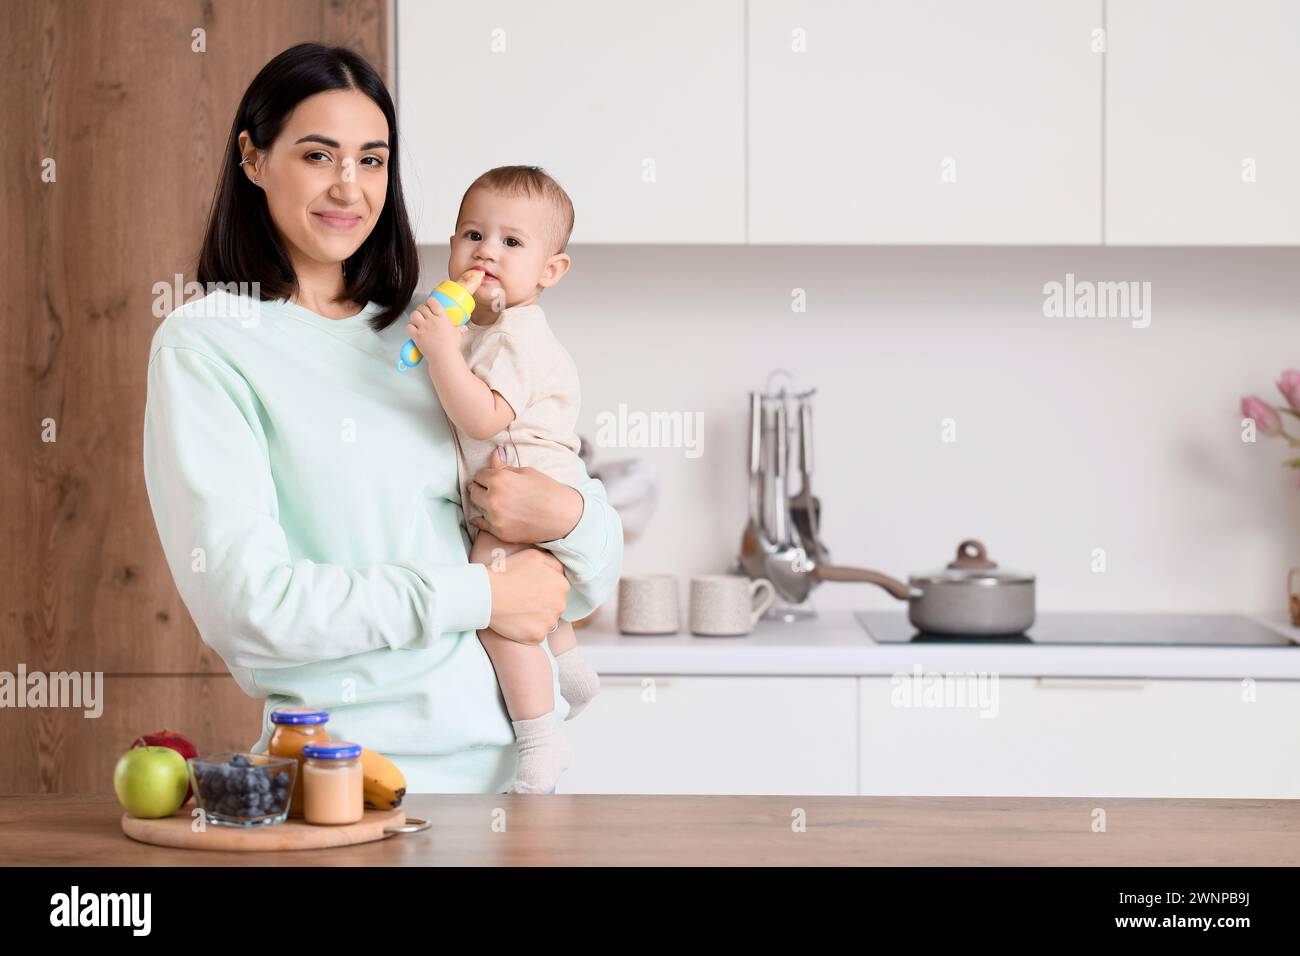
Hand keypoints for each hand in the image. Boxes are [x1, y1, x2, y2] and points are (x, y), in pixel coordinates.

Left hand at [404, 297, 462, 357]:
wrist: (444, 358)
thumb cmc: (452, 347)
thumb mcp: (457, 335)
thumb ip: (459, 329)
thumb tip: (464, 328)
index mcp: (443, 318)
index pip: (432, 302)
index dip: (429, 302)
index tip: (429, 305)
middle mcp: (432, 321)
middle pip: (421, 307)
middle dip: (421, 310)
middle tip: (423, 314)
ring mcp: (424, 328)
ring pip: (414, 314)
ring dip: (415, 317)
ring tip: (417, 321)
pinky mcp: (417, 336)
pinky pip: (408, 326)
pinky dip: (410, 328)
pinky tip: (414, 330)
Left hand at [469, 447, 584, 543]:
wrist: (563, 516)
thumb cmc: (547, 490)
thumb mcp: (526, 472)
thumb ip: (504, 467)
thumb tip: (494, 455)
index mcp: (499, 479)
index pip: (479, 475)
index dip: (487, 475)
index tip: (493, 477)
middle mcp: (492, 498)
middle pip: (473, 491)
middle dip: (481, 488)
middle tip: (492, 489)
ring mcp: (494, 517)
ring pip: (477, 507)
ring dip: (484, 503)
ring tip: (498, 502)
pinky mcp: (498, 532)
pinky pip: (480, 524)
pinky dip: (483, 518)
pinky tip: (490, 515)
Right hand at [486, 547, 568, 644]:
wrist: (486, 594)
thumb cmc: (507, 571)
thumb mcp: (534, 555)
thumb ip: (553, 563)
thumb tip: (560, 571)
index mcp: (562, 585)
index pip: (558, 588)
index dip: (543, 586)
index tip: (529, 586)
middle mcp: (561, 605)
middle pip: (554, 605)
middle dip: (542, 602)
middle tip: (522, 598)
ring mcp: (549, 623)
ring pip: (546, 620)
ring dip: (536, 617)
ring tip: (518, 609)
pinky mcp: (537, 636)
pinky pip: (537, 634)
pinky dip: (528, 629)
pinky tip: (516, 621)